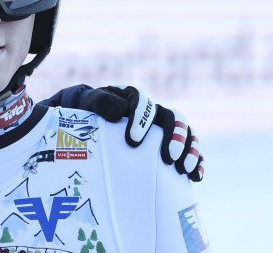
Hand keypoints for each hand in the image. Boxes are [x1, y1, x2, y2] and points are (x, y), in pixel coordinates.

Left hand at [37, 85, 204, 181]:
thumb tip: (119, 111)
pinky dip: (196, 160)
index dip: (141, 118)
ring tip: (183, 168)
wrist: (76, 132)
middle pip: (171, 116)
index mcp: (128, 97)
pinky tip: (196, 175)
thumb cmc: (77, 117)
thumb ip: (97, 103)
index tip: (132, 141)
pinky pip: (190, 150)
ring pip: (186, 132)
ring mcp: (161, 130)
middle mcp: (149, 112)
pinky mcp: (169, 148)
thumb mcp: (80, 107)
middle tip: (168, 157)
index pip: (142, 100)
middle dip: (173, 135)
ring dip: (189, 148)